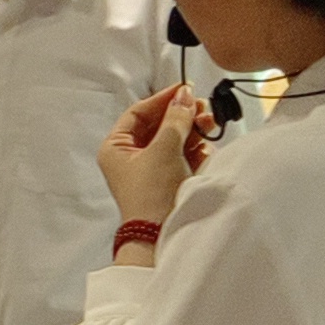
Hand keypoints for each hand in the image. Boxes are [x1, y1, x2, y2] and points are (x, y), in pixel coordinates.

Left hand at [101, 85, 205, 227]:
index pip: (138, 113)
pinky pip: (182, 157)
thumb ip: (175, 120)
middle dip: (181, 115)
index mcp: (116, 148)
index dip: (162, 99)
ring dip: (191, 130)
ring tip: (209, 124)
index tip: (185, 90)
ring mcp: (149, 169)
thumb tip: (184, 95)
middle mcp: (129, 157)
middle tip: (202, 107)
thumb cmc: (153, 193)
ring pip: (172, 139)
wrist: (161, 235)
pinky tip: (206, 145)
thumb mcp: (163, 149)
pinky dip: (195, 149)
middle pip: (158, 125)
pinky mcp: (167, 181)